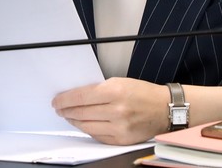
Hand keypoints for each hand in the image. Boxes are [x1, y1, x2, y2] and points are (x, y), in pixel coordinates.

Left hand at [51, 77, 167, 144]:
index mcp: (115, 91)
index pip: (81, 97)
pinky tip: (83, 124)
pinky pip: (97, 136)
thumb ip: (100, 89)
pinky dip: (87, 130)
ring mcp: (119, 127)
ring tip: (69, 116)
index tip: (57, 100)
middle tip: (59, 108)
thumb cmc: (144, 93)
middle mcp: (116, 110)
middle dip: (66, 110)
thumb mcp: (121, 82)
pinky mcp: (121, 140)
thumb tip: (78, 96)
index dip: (65, 99)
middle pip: (81, 112)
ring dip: (74, 121)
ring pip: (86, 126)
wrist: (165, 109)